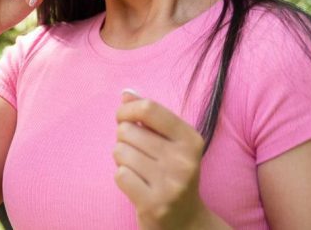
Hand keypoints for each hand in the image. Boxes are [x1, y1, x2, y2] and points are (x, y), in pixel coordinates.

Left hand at [114, 89, 212, 229]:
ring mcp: (170, 183)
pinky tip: (136, 185)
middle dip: (124, 139)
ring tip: (138, 170)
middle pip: (128, 131)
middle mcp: (184, 160)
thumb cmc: (172, 174)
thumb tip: (126, 93)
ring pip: (120, 152)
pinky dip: (122, 177)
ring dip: (122, 160)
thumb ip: (149, 116)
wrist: (186, 222)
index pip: (149, 109)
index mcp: (191, 139)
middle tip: (138, 154)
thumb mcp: (169, 143)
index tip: (123, 117)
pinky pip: (120, 175)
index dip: (127, 109)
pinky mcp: (154, 204)